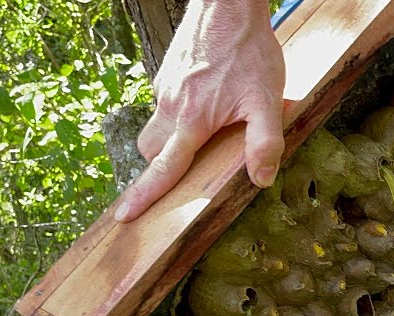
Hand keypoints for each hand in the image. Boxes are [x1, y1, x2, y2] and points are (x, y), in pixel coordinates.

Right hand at [115, 0, 285, 221]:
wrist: (227, 5)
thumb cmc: (248, 51)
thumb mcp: (268, 100)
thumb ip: (265, 143)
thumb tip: (260, 180)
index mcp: (191, 121)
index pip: (164, 169)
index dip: (145, 196)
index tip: (125, 216)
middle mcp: (170, 107)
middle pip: (151, 151)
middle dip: (160, 166)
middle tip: (182, 169)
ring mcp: (164, 88)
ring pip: (155, 125)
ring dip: (171, 137)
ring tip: (204, 130)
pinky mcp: (167, 72)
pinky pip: (164, 102)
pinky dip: (179, 111)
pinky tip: (208, 99)